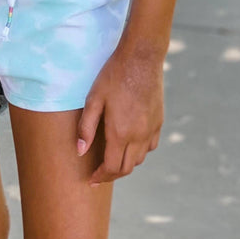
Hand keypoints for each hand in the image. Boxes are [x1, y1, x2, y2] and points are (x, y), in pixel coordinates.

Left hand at [76, 39, 164, 185]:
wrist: (141, 58)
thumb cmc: (113, 76)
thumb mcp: (94, 98)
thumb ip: (86, 127)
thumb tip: (80, 151)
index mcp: (120, 133)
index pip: (111, 167)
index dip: (100, 176)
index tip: (91, 179)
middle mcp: (138, 136)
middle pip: (126, 168)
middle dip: (112, 174)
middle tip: (100, 173)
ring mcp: (151, 130)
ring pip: (139, 159)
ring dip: (126, 164)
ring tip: (113, 159)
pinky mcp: (159, 121)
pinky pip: (150, 146)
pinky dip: (140, 152)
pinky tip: (131, 144)